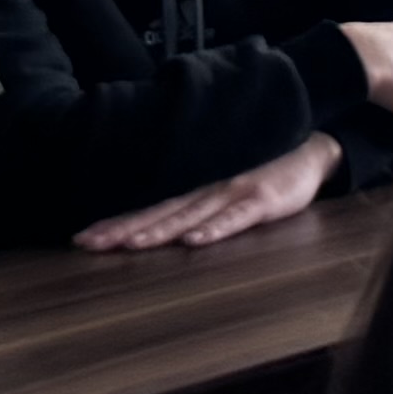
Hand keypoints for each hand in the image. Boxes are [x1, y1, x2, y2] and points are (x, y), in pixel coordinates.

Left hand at [79, 133, 343, 251]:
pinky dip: (215, 229)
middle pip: (158, 213)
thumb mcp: (225, 185)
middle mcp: (207, 191)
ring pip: (190, 216)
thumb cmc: (265, 168)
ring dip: (159, 231)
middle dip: (121, 230)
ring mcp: (234, 193)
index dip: (115, 223)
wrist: (311, 147)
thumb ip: (195, 204)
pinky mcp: (263, 200)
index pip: (148, 209)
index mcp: (196, 191)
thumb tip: (160, 225)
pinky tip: (195, 242)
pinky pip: (236, 217)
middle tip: (87, 244)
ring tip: (131, 245)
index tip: (81, 239)